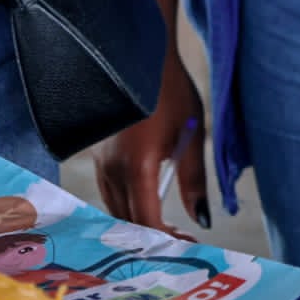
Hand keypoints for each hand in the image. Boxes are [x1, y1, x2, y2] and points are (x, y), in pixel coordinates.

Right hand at [93, 51, 209, 237]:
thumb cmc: (171, 92)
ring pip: (114, 206)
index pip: (146, 221)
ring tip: (167, 226)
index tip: (187, 244)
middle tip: (181, 240)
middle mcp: (111, 167)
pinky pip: (108, 189)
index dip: (165, 240)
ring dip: (138, 220)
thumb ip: (193, 180)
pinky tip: (147, 201)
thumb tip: (202, 219)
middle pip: (127, 220)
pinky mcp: (97, 151)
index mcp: (137, 165)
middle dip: (152, 236)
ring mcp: (99, 159)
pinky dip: (127, 203)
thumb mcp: (192, 134)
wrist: (140, 54)